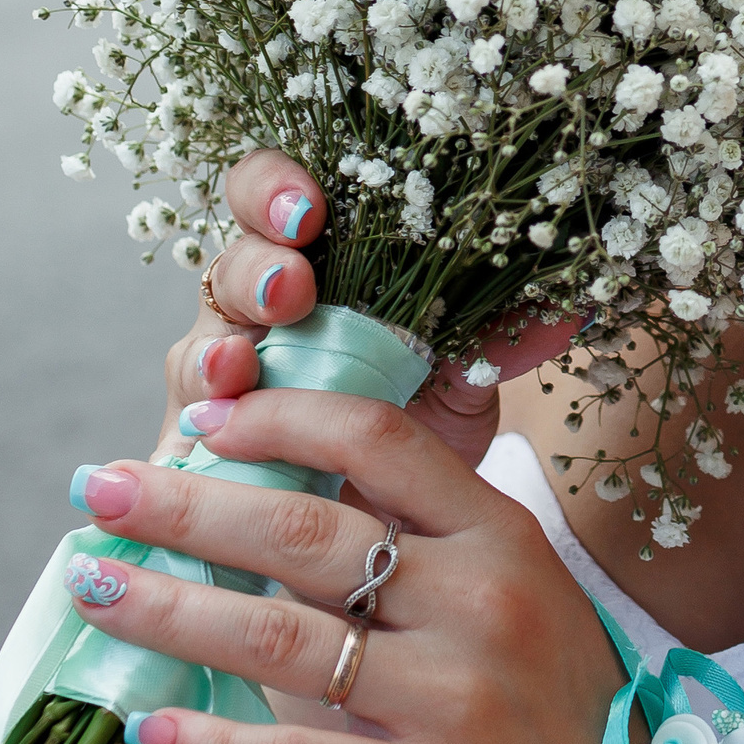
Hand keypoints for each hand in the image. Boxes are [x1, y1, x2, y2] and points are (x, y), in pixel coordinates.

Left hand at [67, 387, 621, 743]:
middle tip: (98, 491)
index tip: (199, 417)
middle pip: (304, 532)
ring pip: (280, 639)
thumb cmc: (550, 697)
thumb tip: (276, 491)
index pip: (378, 442)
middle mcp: (479, 606)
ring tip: (91, 587)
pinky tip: (148, 727)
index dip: (279, 417)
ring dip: (168, 607)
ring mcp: (453, 702)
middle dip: (183, 505)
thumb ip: (421, 539)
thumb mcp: (516, 589)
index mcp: (500, 536)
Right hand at [159, 149, 576, 465]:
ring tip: (237, 366)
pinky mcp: (194, 467)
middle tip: (291, 288)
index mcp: (317, 279)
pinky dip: (190, 444)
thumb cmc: (411, 449)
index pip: (275, 201)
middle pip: (230, 266)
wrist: (383, 555)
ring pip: (197, 351)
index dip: (277, 189)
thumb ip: (491, 345)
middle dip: (254, 267)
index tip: (312, 206)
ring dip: (214, 354)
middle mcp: (255, 323)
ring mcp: (216, 394)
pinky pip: (179, 445)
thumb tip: (565, 310)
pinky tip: (202, 447)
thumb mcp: (459, 393)